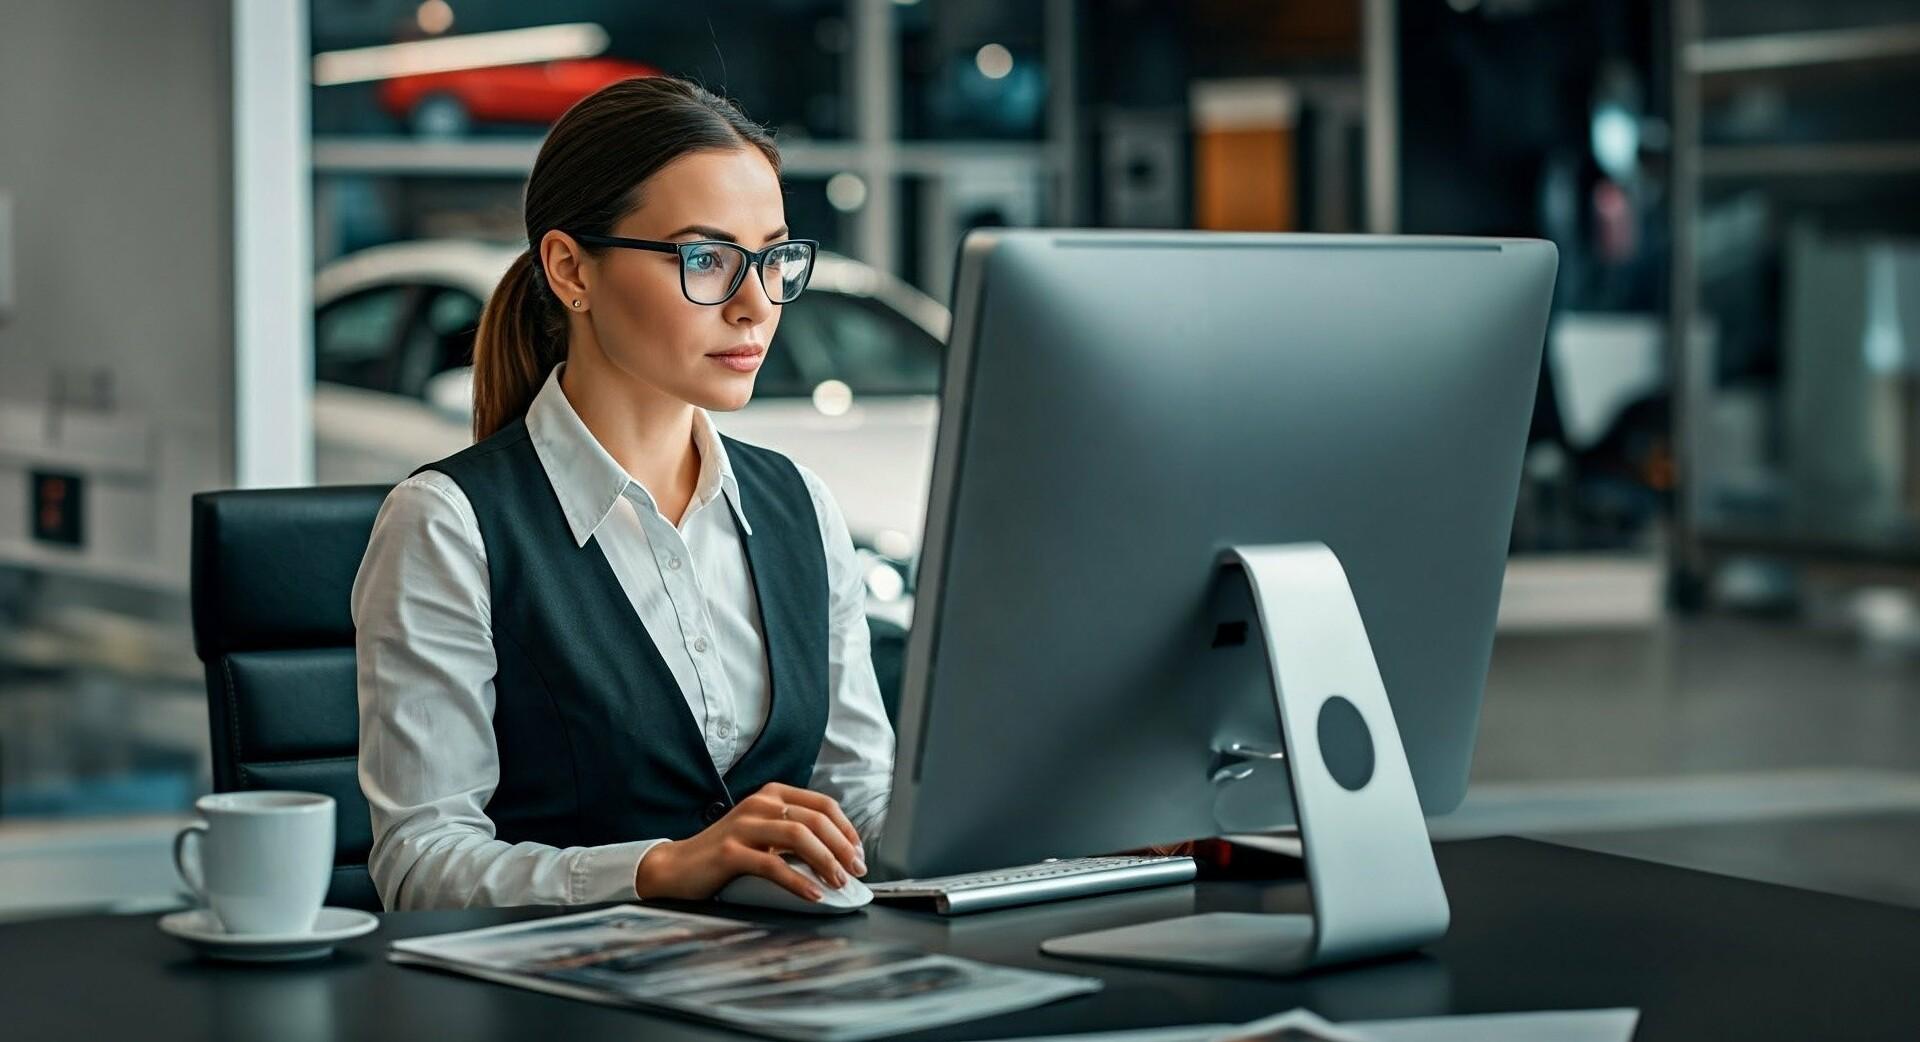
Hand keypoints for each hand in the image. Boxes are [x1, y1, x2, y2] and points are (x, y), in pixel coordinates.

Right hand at [634, 783, 866, 902]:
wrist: (678, 867)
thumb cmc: (728, 854)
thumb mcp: (765, 835)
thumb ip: (795, 835)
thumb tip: (841, 856)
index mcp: (772, 795)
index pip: (824, 805)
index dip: (847, 830)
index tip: (859, 855)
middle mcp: (759, 803)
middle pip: (816, 820)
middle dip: (843, 848)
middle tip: (857, 872)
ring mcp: (744, 825)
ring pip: (799, 837)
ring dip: (826, 862)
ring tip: (839, 883)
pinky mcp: (731, 851)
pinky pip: (774, 865)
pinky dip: (799, 882)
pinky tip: (813, 895)